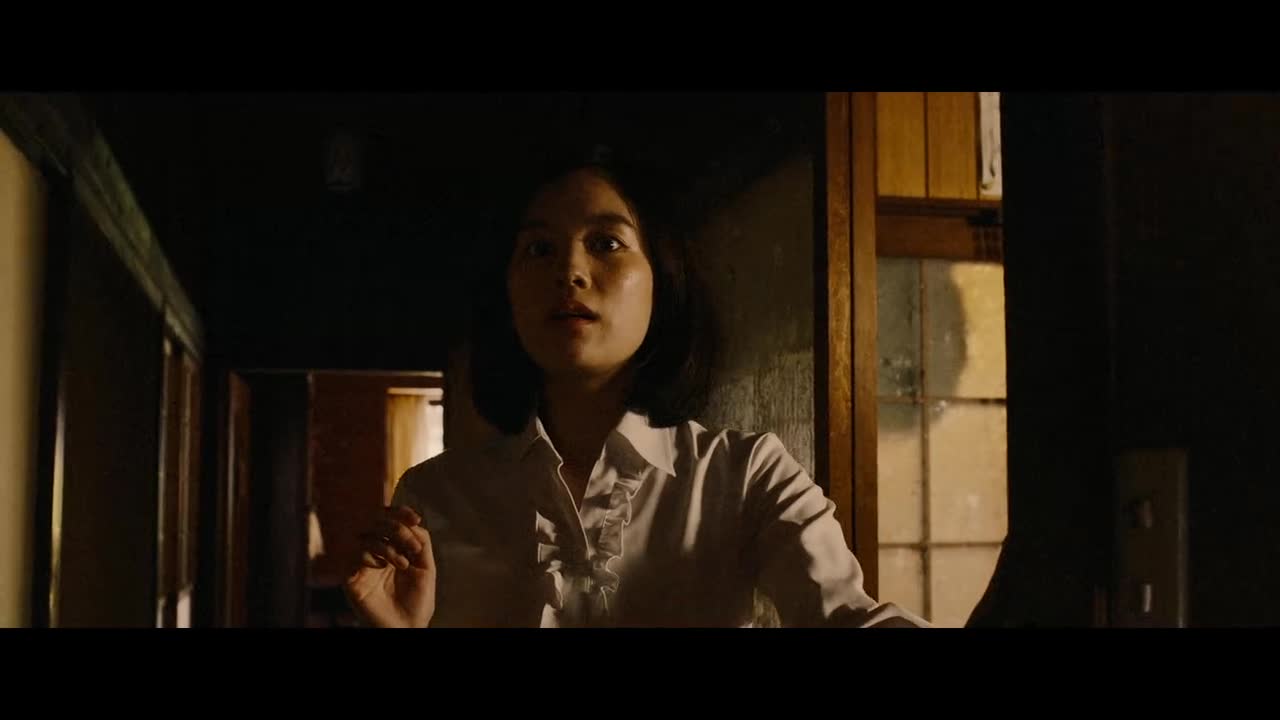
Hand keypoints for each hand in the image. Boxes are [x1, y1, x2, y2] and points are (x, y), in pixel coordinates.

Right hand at [343, 505, 435, 627]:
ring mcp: (363, 564)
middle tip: (411, 545)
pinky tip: (383, 568)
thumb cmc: (417, 601)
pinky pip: (353, 555)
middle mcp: (376, 551)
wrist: (407, 627)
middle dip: (396, 527)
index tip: (414, 518)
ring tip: (403, 564)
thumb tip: (414, 522)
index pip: (389, 519)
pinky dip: (371, 556)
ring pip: (365, 536)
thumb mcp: (426, 567)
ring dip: (387, 545)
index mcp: (393, 546)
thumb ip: (422, 543)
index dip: (399, 512)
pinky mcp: (351, 578)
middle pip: (375, 521)